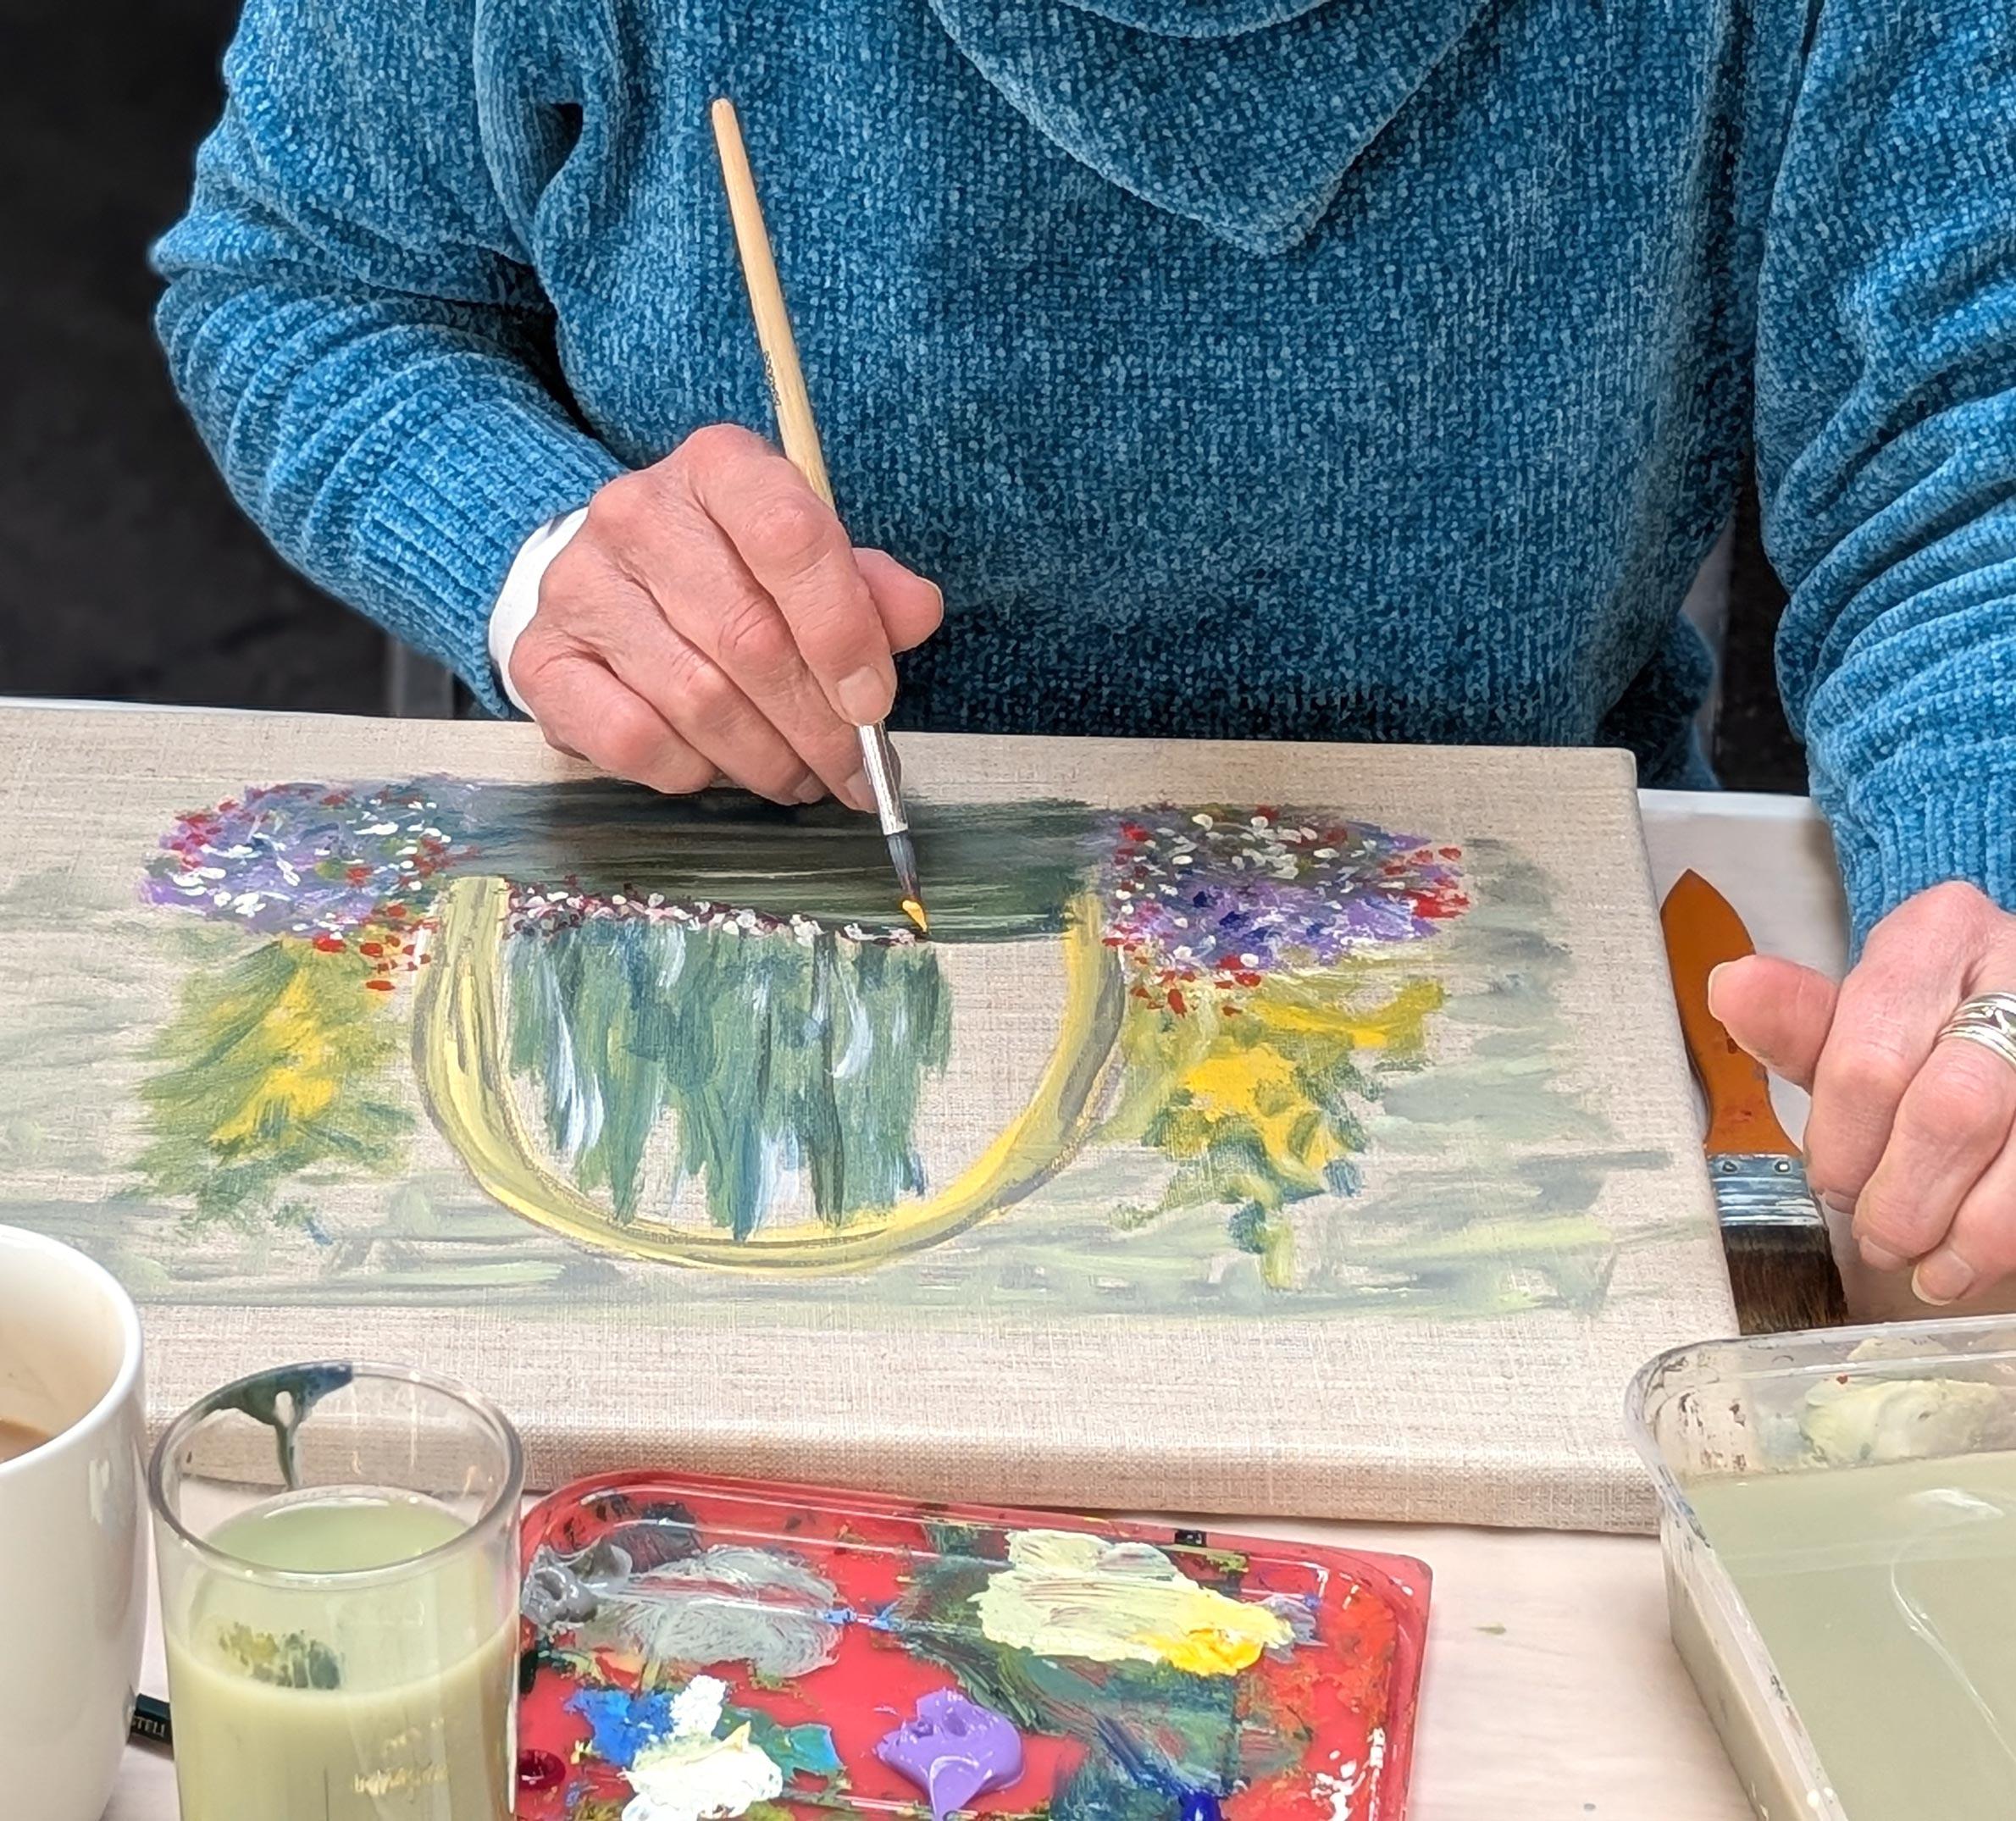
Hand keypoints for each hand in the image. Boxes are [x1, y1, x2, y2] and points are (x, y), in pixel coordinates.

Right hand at [510, 424, 942, 805]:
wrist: (613, 588)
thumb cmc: (730, 576)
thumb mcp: (810, 562)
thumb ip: (869, 587)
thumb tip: (915, 611)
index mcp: (719, 468)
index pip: (790, 536)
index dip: (843, 631)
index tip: (874, 703)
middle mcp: (638, 513)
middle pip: (749, 638)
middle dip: (818, 726)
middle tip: (853, 773)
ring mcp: (580, 586)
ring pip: (699, 699)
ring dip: (766, 759)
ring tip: (799, 778)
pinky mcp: (543, 659)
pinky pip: (635, 739)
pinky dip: (692, 770)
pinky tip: (717, 768)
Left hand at [1711, 882, 2015, 1304]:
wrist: (2013, 1031)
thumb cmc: (1930, 1033)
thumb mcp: (1862, 1021)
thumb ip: (1800, 1026)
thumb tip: (1733, 988)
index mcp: (1937, 936)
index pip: (1869, 1059)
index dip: (1844, 1143)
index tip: (1832, 1182)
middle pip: (1950, 1112)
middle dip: (1900, 1196)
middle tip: (1876, 1235)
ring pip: (2014, 1160)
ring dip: (1962, 1231)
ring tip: (1923, 1261)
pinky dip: (1998, 1240)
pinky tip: (1969, 1259)